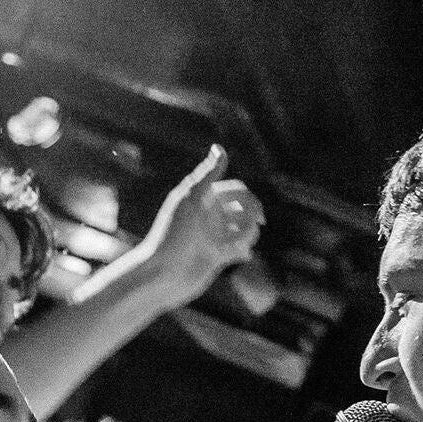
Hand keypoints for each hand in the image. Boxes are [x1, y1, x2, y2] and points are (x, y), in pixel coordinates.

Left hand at [137, 145, 264, 302]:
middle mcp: (211, 215)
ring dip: (247, 235)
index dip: (249, 198)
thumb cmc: (173, 234)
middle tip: (258, 224)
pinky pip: (240, 249)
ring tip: (233, 247)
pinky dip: (242, 250)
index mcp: (204, 198)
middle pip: (245, 208)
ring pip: (245, 229)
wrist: (164, 273)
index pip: (237, 190)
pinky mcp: (218, 255)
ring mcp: (215, 235)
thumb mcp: (191, 200)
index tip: (256, 213)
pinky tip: (240, 256)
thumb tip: (219, 148)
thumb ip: (207, 175)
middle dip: (252, 215)